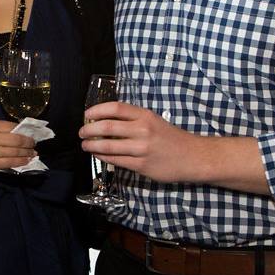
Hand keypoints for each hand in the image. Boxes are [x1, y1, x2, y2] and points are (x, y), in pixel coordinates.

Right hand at [0, 120, 35, 173]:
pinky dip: (20, 162)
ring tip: (33, 153)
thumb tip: (19, 132)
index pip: (12, 127)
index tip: (31, 134)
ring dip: (27, 153)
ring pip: (15, 152)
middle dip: (29, 143)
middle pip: (17, 140)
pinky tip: (26, 161)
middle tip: (34, 144)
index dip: (25, 131)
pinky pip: (9, 163)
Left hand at [79, 100, 198, 183]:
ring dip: (92, 145)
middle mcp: (142, 130)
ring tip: (85, 145)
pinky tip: (98, 154)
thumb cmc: (171, 138)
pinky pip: (115, 160)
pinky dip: (103, 156)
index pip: (115, 108)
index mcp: (145, 115)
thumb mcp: (154, 121)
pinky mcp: (141, 165)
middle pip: (107, 127)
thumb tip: (105, 120)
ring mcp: (141, 149)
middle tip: (82, 132)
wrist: (192, 157)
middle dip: (89, 129)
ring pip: (108, 146)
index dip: (97, 110)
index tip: (87, 114)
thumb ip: (133, 120)